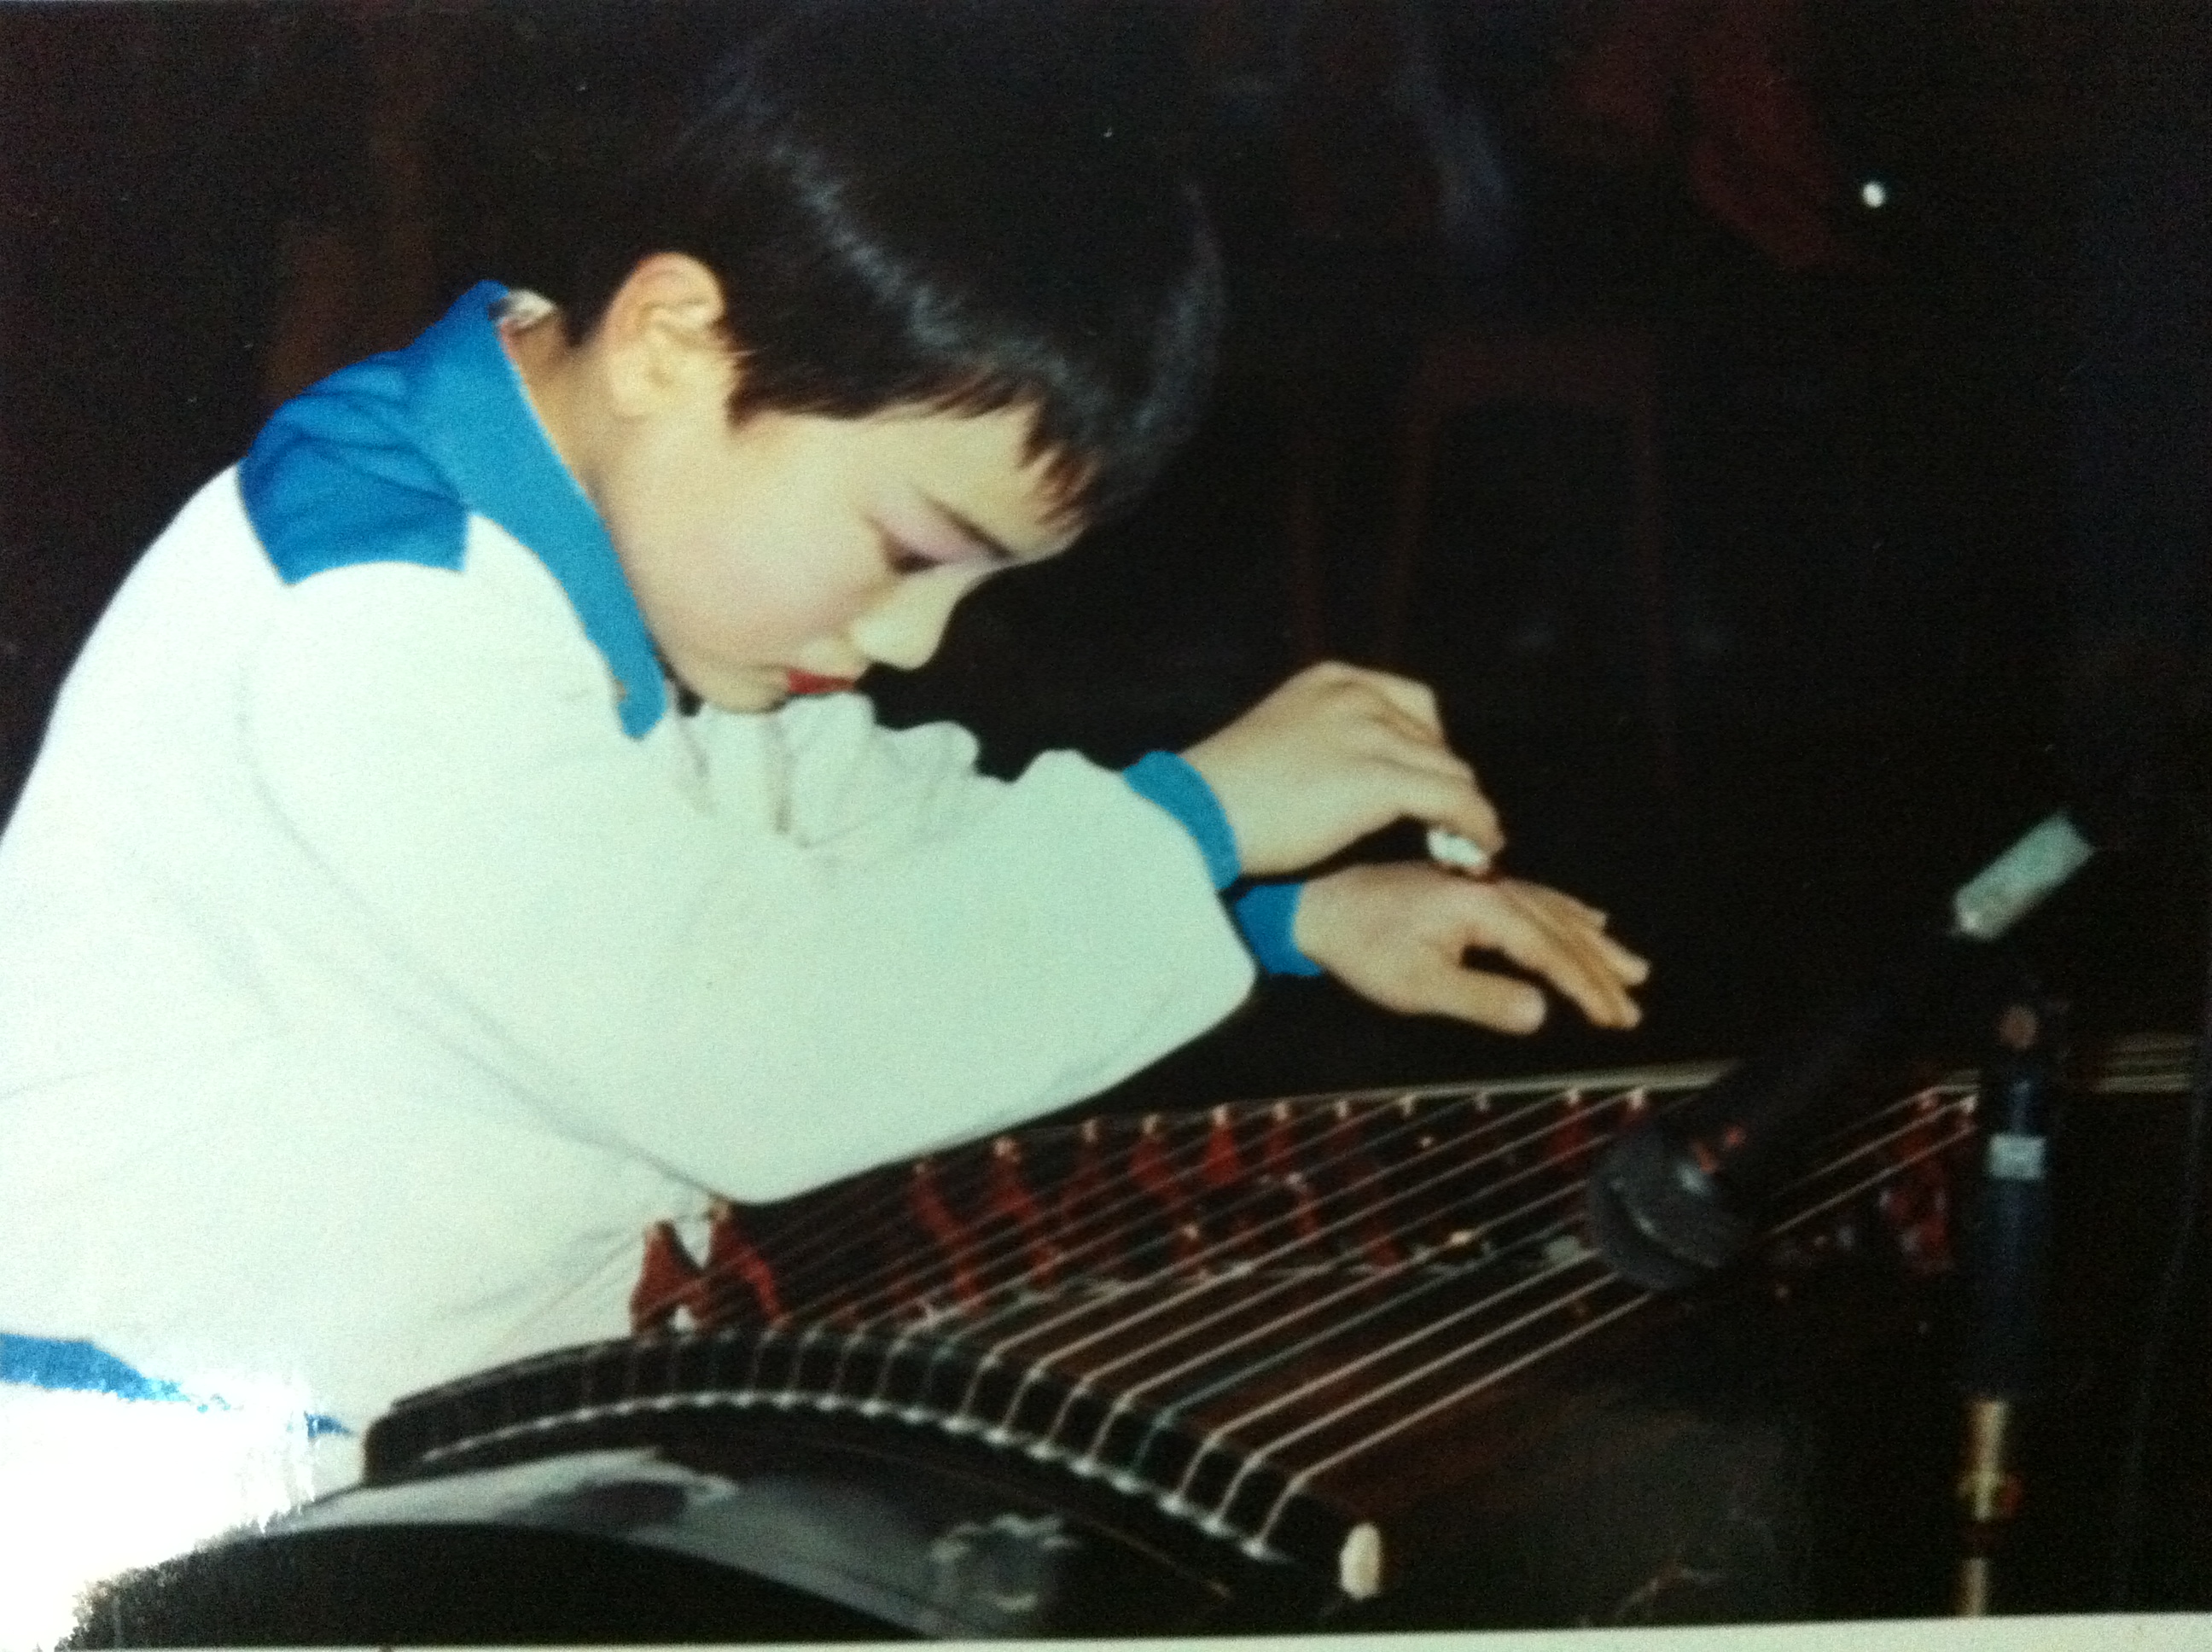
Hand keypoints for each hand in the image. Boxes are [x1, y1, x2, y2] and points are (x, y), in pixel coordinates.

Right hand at [1181, 662, 1501, 876]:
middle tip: (1453, 827)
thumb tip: (1360, 777)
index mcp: (1333, 680)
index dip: (1430, 750)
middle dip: (1447, 784)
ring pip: (1450, 772)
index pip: (1413, 705)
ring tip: (1472, 848)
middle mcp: (1359, 696)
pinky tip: (1480, 852)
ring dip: (1467, 812)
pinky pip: (1454, 802)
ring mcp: (1371, 733)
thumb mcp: (1279, 742)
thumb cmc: (1224, 795)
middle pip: (1435, 741)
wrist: (1197, 815)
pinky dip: (1476, 827)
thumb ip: (1326, 742)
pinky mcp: (1380, 779)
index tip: (1430, 788)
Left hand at [1294, 863, 1649, 1032]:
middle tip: (1634, 1006)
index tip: (1618, 1018)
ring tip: (1631, 968)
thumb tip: (1542, 1012)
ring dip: (1593, 943)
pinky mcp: (1471, 886)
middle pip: (1562, 931)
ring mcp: (1483, 884)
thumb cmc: (1364, 948)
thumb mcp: (1417, 986)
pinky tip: (1588, 919)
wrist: (1323, 904)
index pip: (1551, 952)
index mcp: (1484, 909)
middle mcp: (1492, 889)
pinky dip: (1568, 913)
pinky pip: (1536, 898)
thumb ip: (1481, 998)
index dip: (1587, 987)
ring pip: (1554, 913)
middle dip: (1601, 970)